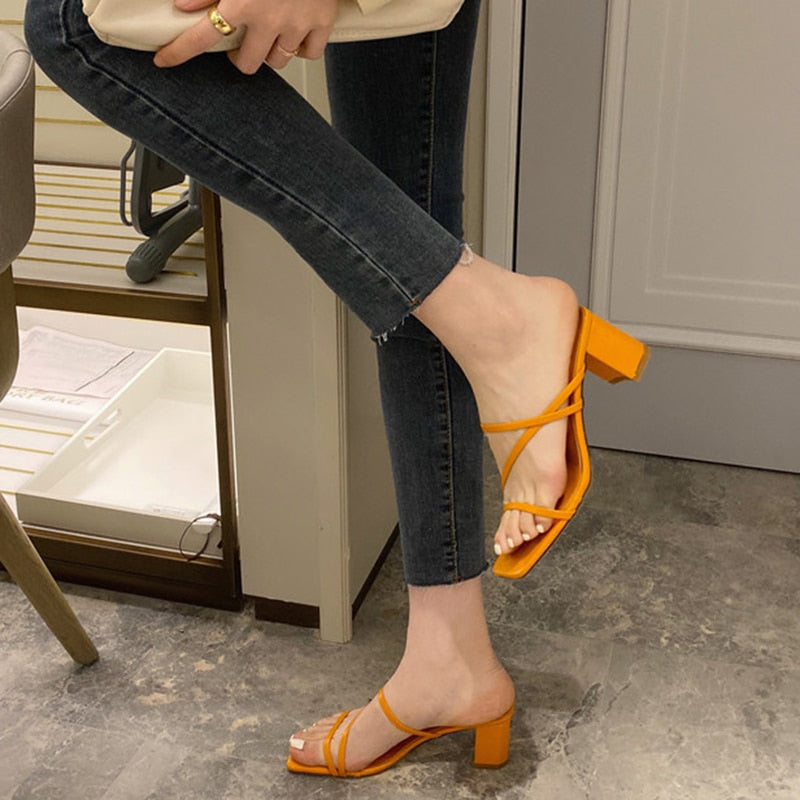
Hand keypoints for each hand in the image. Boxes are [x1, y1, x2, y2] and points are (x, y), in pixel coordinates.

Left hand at [154, 0, 338, 73]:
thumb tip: (183, 4)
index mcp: (242, 1)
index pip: (201, 36)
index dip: (180, 51)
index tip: (164, 61)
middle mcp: (269, 19)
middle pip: (248, 63)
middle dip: (241, 56)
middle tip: (240, 43)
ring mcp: (298, 24)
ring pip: (278, 61)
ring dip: (270, 52)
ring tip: (269, 34)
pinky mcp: (322, 23)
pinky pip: (309, 52)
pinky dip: (302, 47)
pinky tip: (295, 33)